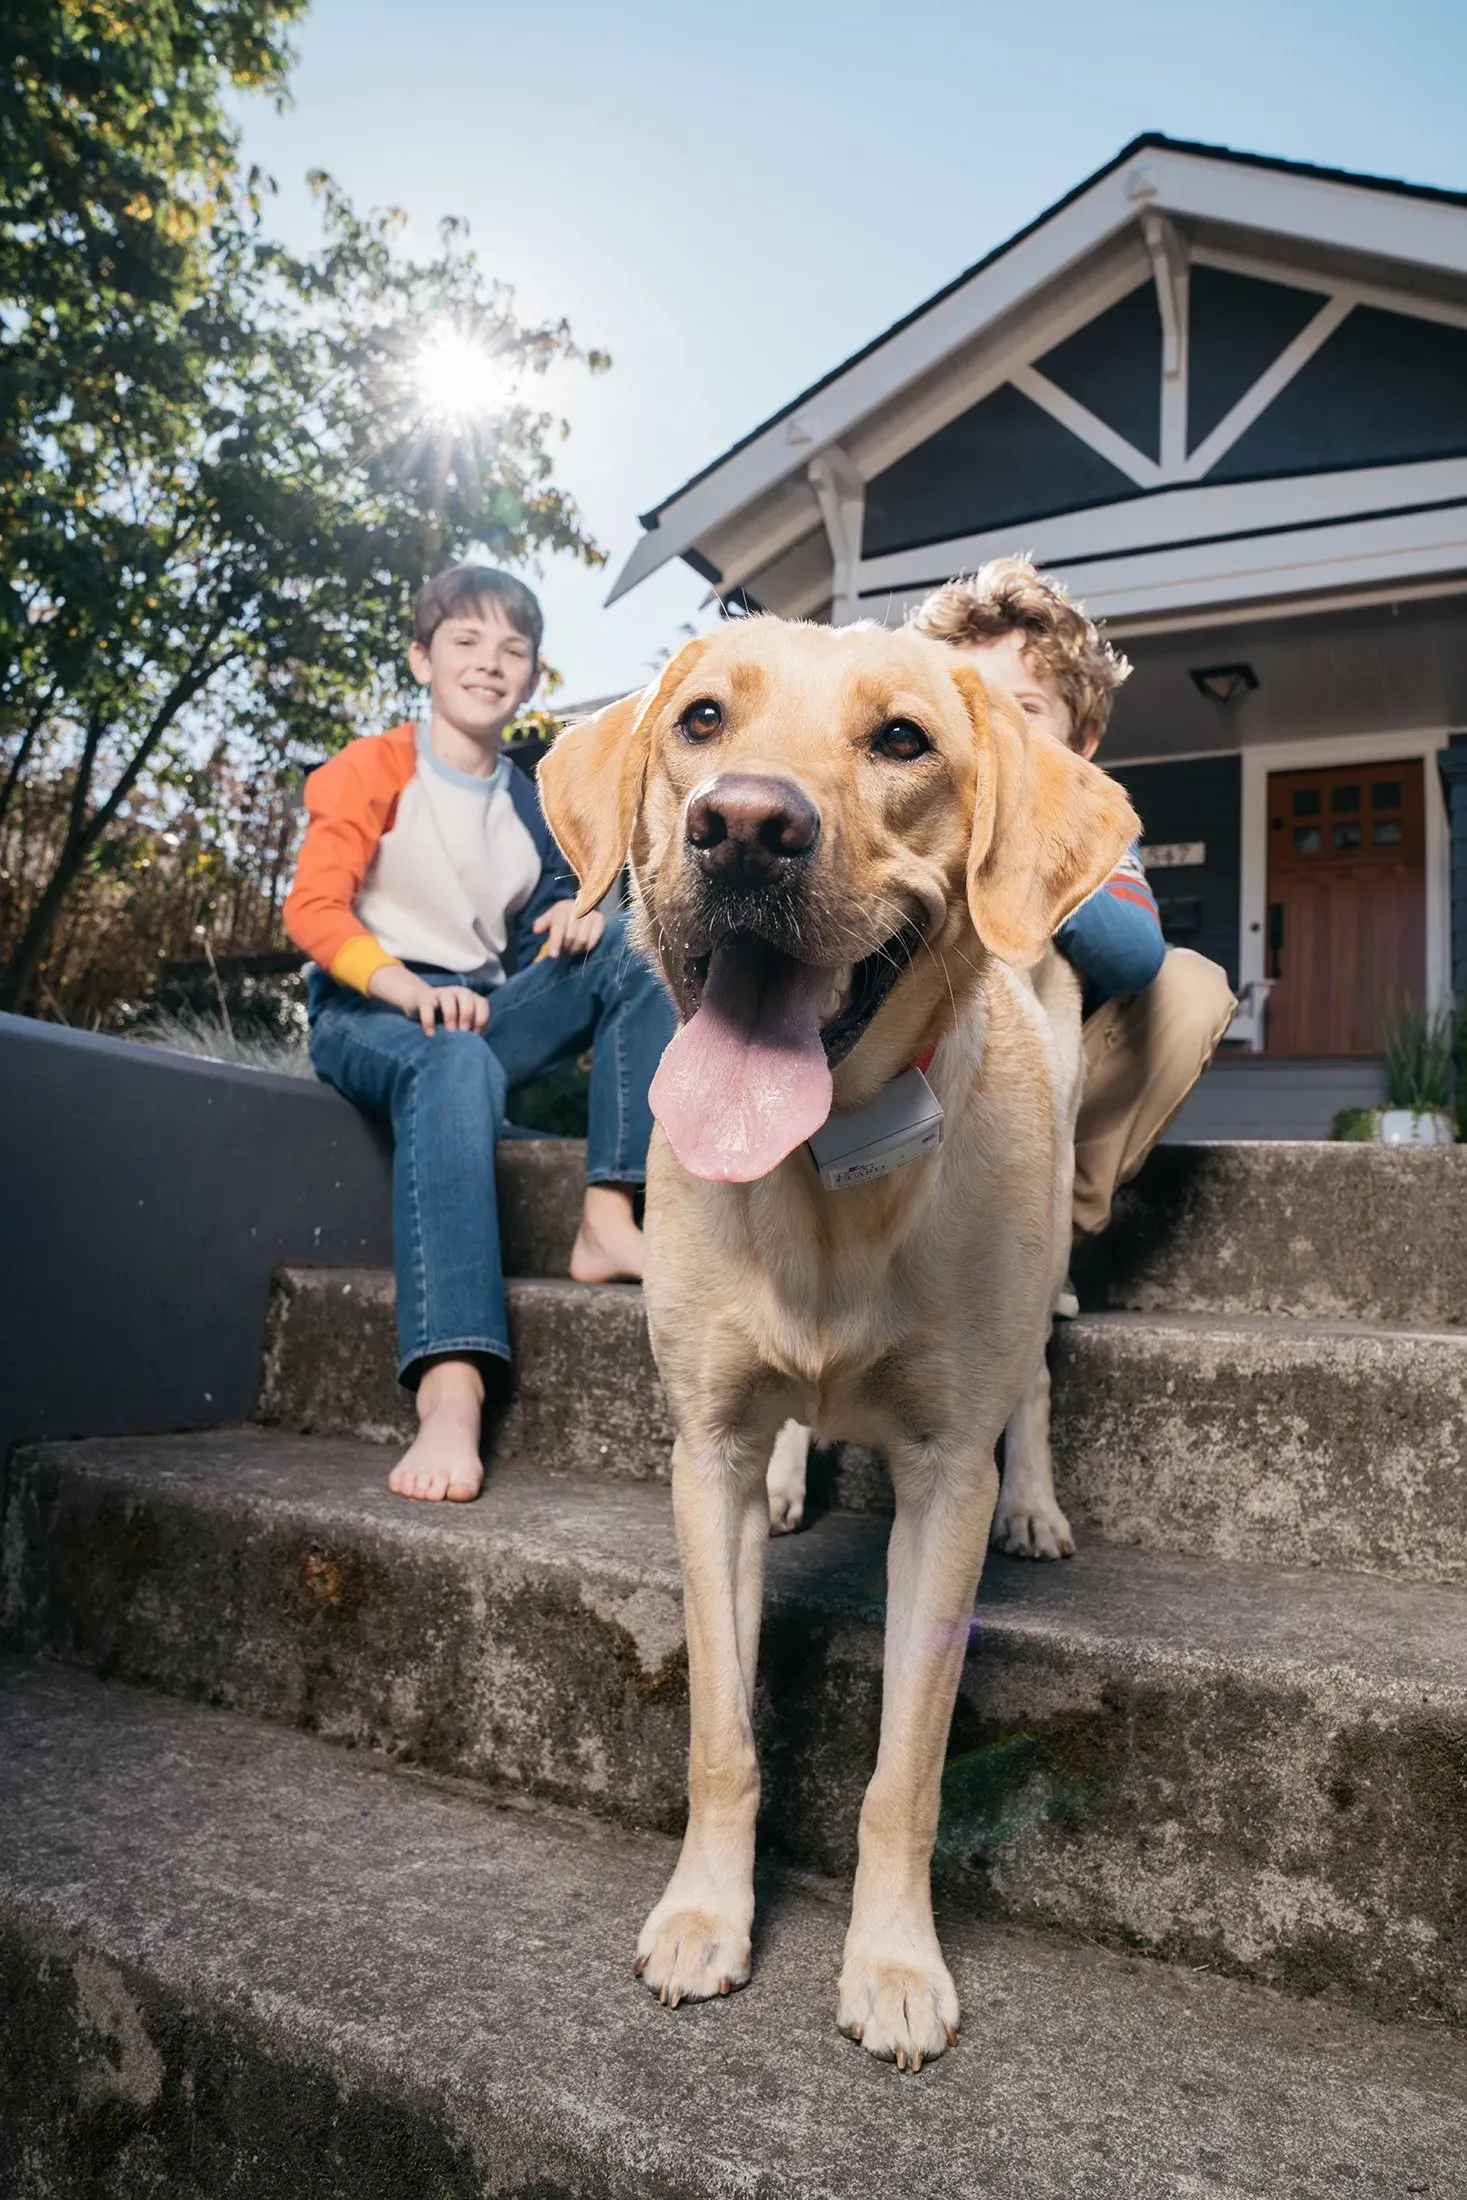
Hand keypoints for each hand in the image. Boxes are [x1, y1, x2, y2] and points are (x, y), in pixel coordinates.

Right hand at [367, 963, 488, 1035]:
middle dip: (467, 1017)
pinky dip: (429, 1022)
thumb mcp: (460, 1021)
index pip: (481, 1004)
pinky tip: (430, 1034)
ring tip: (449, 1032)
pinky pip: (428, 1007)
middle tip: (463, 1032)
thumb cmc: (446, 1018)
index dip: (481, 1019)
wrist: (419, 1003)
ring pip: (449, 1002)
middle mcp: (459, 992)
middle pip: (467, 1000)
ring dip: (451, 1017)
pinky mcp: (425, 998)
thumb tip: (475, 1046)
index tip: (475, 1035)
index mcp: (471, 998)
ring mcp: (442, 993)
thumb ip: (469, 1029)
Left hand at [533, 901, 604, 958]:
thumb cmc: (564, 915)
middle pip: (570, 937)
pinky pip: (593, 940)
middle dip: (565, 948)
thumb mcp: (551, 916)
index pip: (558, 928)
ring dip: (575, 949)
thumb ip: (542, 923)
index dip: (555, 942)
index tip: (553, 955)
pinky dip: (586, 948)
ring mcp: (590, 915)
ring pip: (582, 940)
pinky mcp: (600, 921)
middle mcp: (578, 909)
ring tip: (571, 950)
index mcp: (563, 908)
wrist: (584, 904)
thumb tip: (536, 930)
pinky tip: (582, 947)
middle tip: (562, 953)